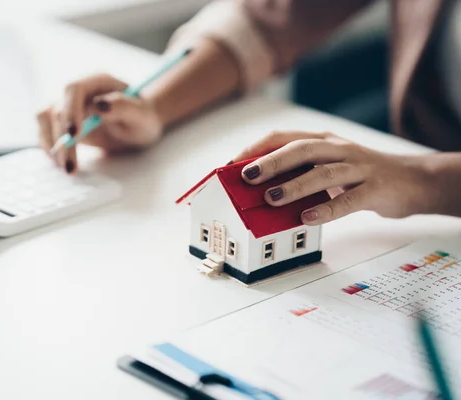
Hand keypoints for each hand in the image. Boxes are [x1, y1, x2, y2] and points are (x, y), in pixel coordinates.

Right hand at [37, 74, 162, 172]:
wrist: (139, 125)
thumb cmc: (143, 117)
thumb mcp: (142, 115)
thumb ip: (124, 106)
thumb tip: (99, 105)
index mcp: (98, 82)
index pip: (74, 90)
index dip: (70, 111)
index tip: (74, 135)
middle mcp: (80, 92)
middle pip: (57, 109)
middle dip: (61, 139)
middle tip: (70, 166)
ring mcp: (69, 107)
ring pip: (45, 119)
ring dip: (50, 144)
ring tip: (66, 167)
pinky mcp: (63, 123)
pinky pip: (46, 131)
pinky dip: (50, 148)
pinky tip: (62, 163)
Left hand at [231, 131, 431, 224]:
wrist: (414, 180)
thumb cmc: (360, 175)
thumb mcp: (328, 167)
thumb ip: (299, 173)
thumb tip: (259, 189)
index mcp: (323, 141)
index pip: (284, 136)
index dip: (256, 148)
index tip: (231, 164)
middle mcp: (339, 149)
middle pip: (301, 149)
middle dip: (271, 162)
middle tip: (246, 176)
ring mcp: (358, 168)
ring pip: (322, 172)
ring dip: (294, 185)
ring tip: (271, 198)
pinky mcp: (375, 189)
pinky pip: (348, 200)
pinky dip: (326, 209)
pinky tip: (307, 218)